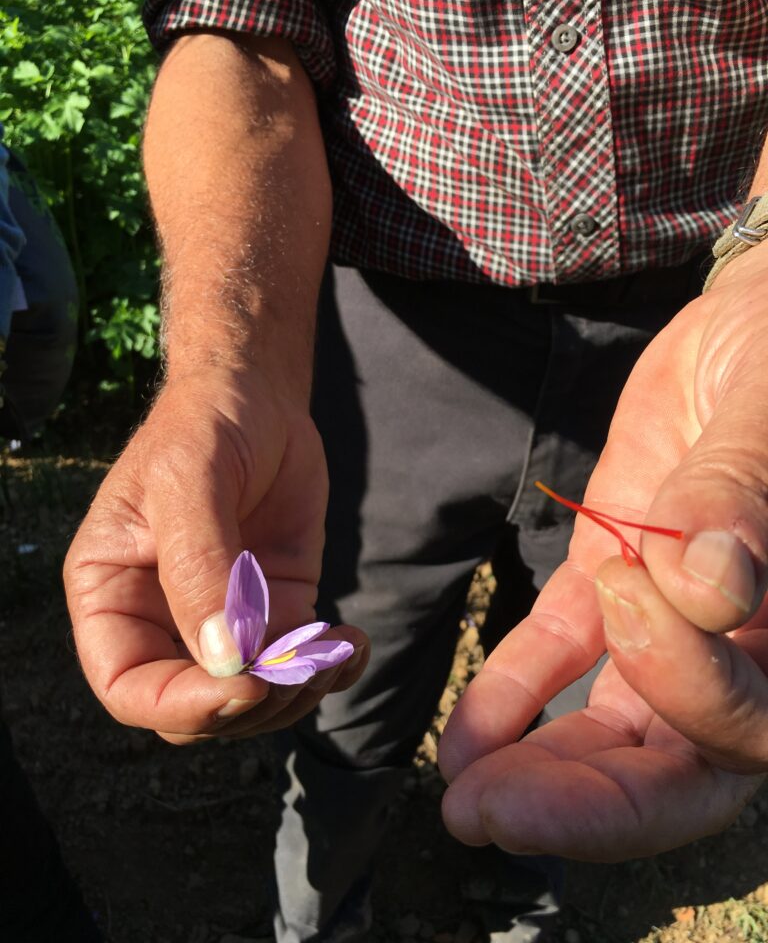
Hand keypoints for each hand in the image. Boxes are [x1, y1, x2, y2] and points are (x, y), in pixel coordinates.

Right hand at [64, 369, 367, 743]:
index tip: (245, 684)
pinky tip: (353, 643)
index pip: (129, 687)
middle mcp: (161, 618)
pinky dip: (327, 668)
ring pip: (250, 699)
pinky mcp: (275, 608)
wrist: (255, 396)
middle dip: (251, 703)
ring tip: (335, 651)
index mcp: (112, 594)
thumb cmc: (203, 426)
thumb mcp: (188, 481)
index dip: (181, 705)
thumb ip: (198, 567)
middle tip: (302, 664)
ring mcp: (222, 619)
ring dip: (296, 692)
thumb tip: (226, 657)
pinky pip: (293, 664)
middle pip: (194, 708)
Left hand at [438, 246, 767, 858]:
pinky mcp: (612, 579)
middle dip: (585, 801)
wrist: (755, 325)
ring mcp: (672, 621)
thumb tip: (712, 586)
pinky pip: (562, 655)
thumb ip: (744, 497)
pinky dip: (512, 695)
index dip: (682, 685)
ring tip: (463, 800)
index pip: (750, 725)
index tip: (632, 582)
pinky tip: (464, 738)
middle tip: (488, 817)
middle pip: (678, 767)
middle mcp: (747, 649)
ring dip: (537, 769)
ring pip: (615, 729)